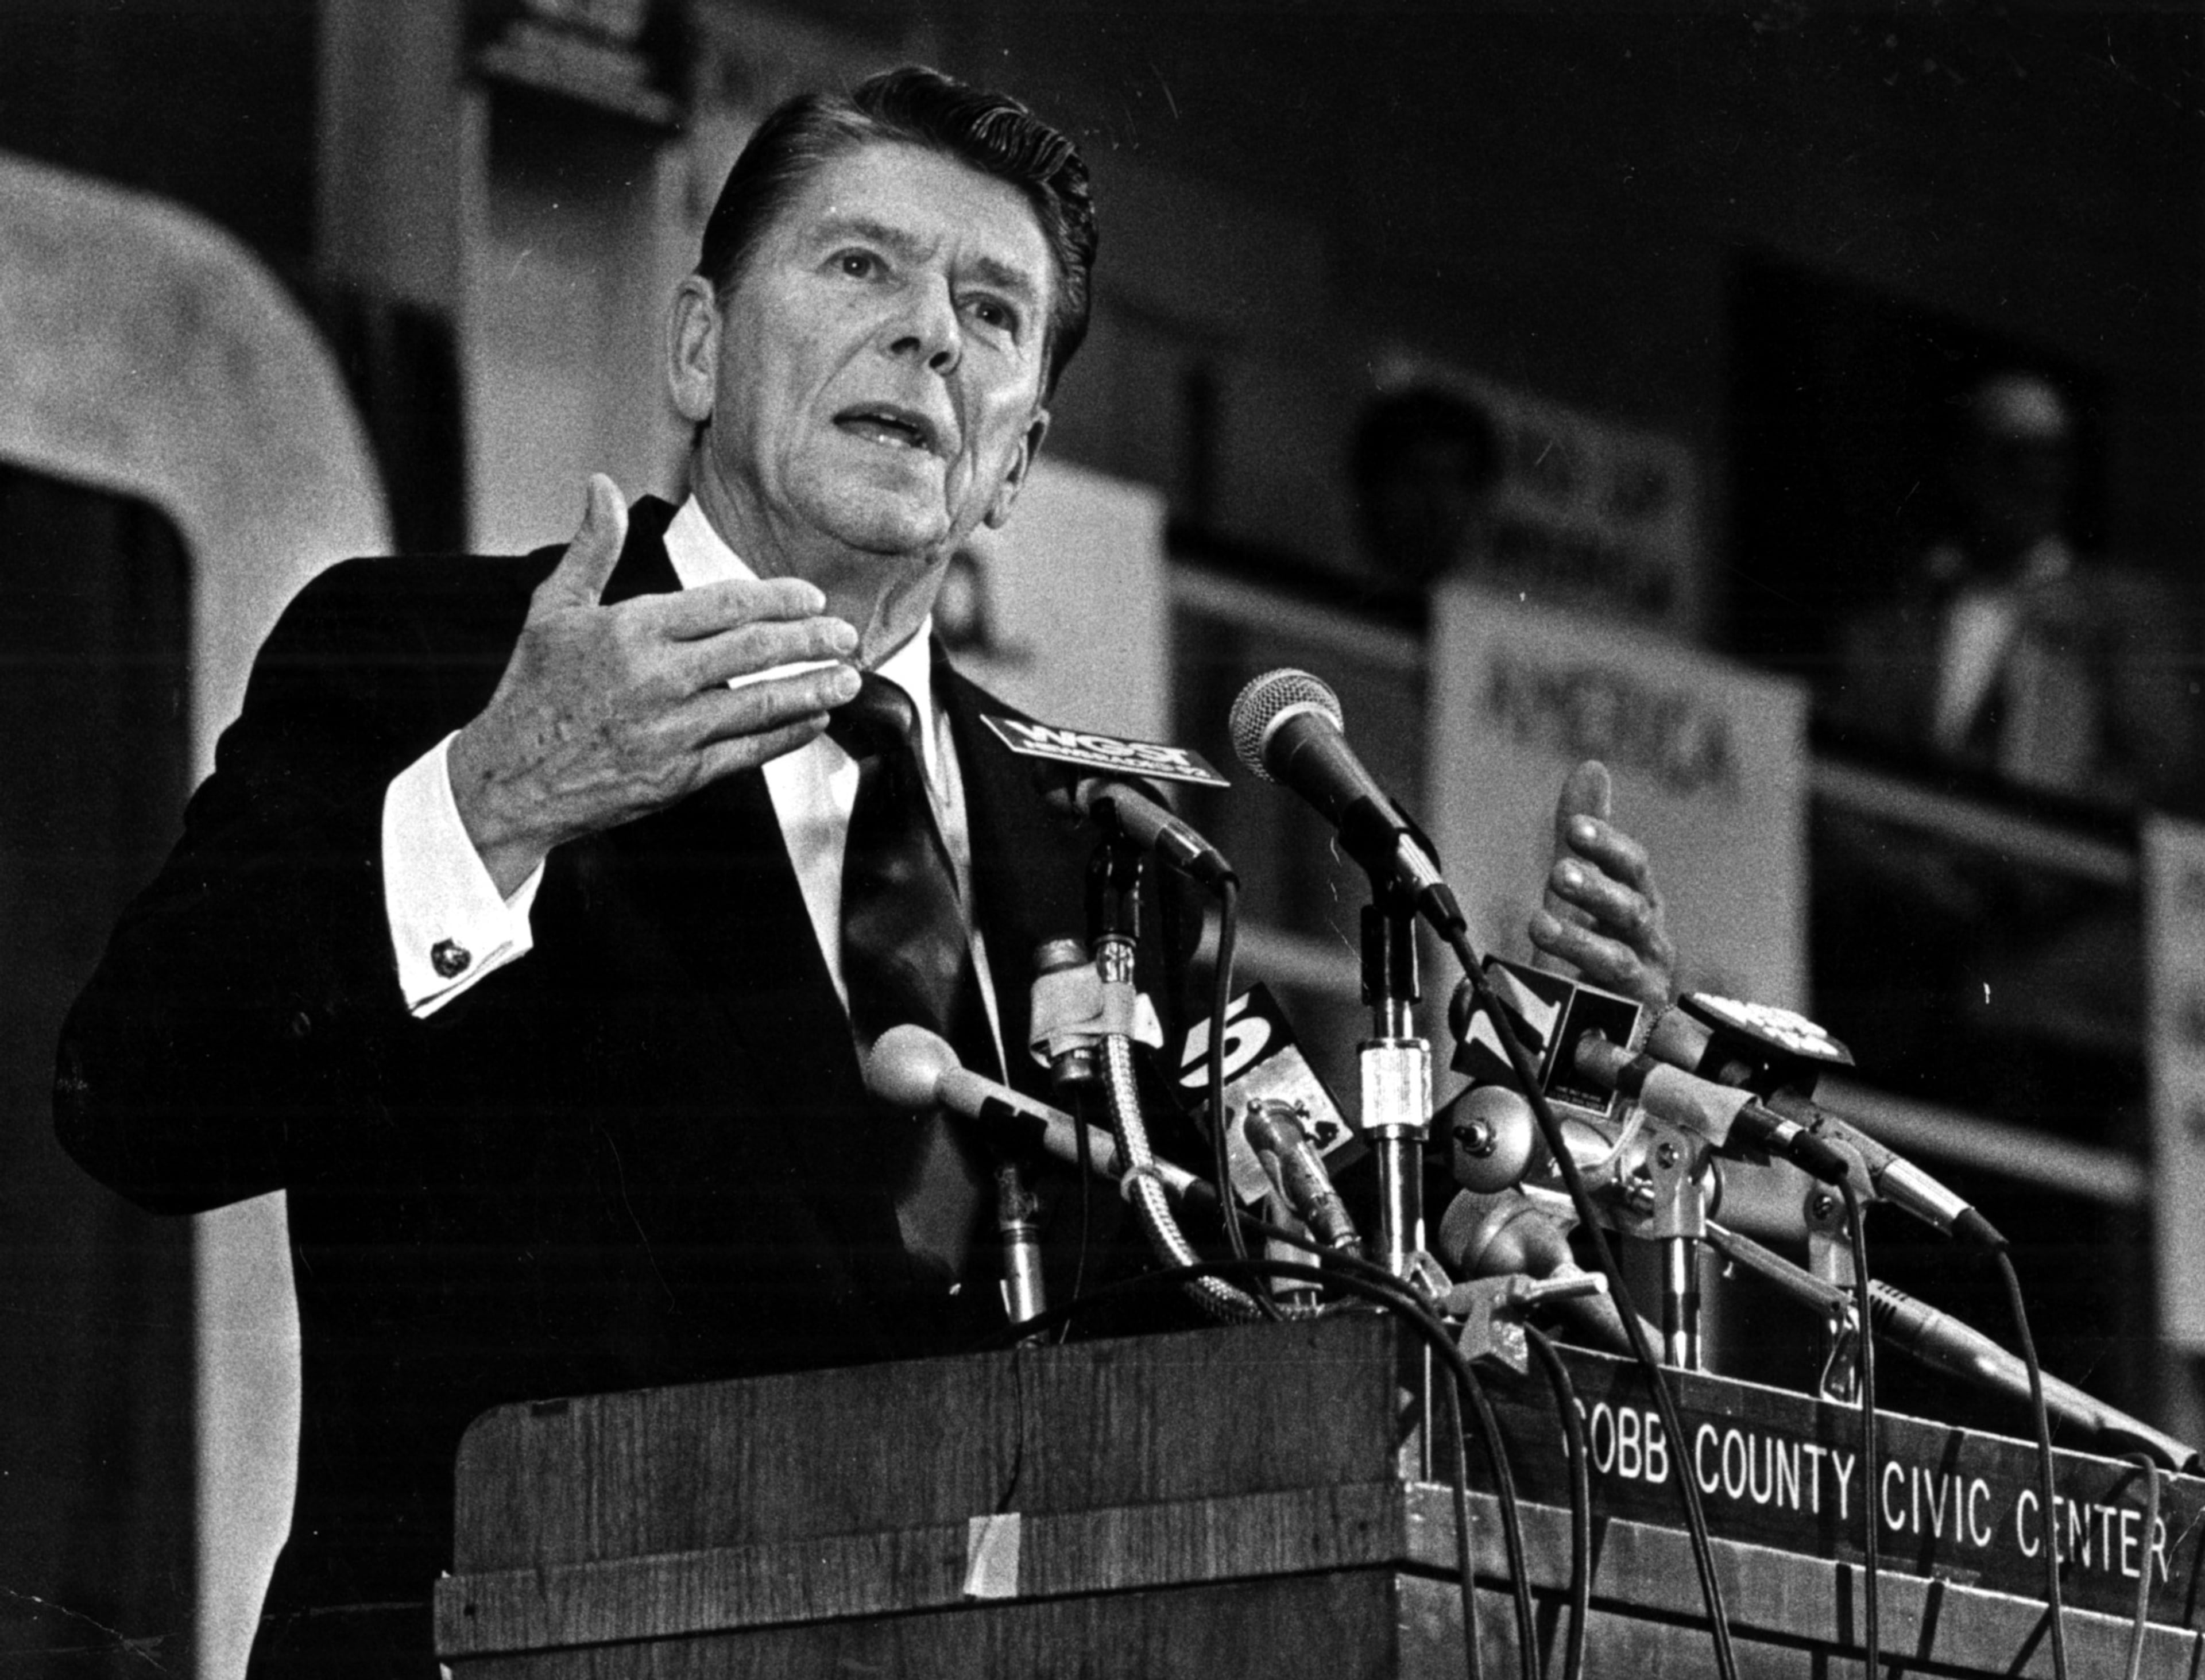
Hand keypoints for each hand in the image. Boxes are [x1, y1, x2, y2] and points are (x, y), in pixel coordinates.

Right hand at [449, 475, 861, 895]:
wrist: (511, 779)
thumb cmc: (534, 689)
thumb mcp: (554, 610)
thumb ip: (592, 548)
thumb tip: (600, 484)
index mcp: (632, 630)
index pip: (726, 604)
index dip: (779, 599)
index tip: (811, 598)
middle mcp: (657, 678)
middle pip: (755, 650)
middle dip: (812, 640)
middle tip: (847, 633)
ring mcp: (671, 731)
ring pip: (761, 704)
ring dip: (813, 688)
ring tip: (849, 677)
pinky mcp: (679, 777)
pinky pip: (748, 752)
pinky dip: (787, 734)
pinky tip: (814, 720)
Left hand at [1527, 760, 1675, 1011]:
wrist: (1593, 1029)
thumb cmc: (1592, 951)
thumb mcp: (1580, 890)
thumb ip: (1583, 839)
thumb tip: (1591, 768)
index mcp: (1639, 904)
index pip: (1632, 867)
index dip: (1607, 845)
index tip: (1575, 828)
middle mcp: (1649, 943)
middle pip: (1631, 910)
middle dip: (1595, 890)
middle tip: (1558, 872)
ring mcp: (1643, 988)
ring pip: (1619, 960)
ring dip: (1578, 939)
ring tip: (1538, 922)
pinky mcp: (1627, 1028)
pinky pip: (1606, 1010)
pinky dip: (1580, 997)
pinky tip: (1553, 986)